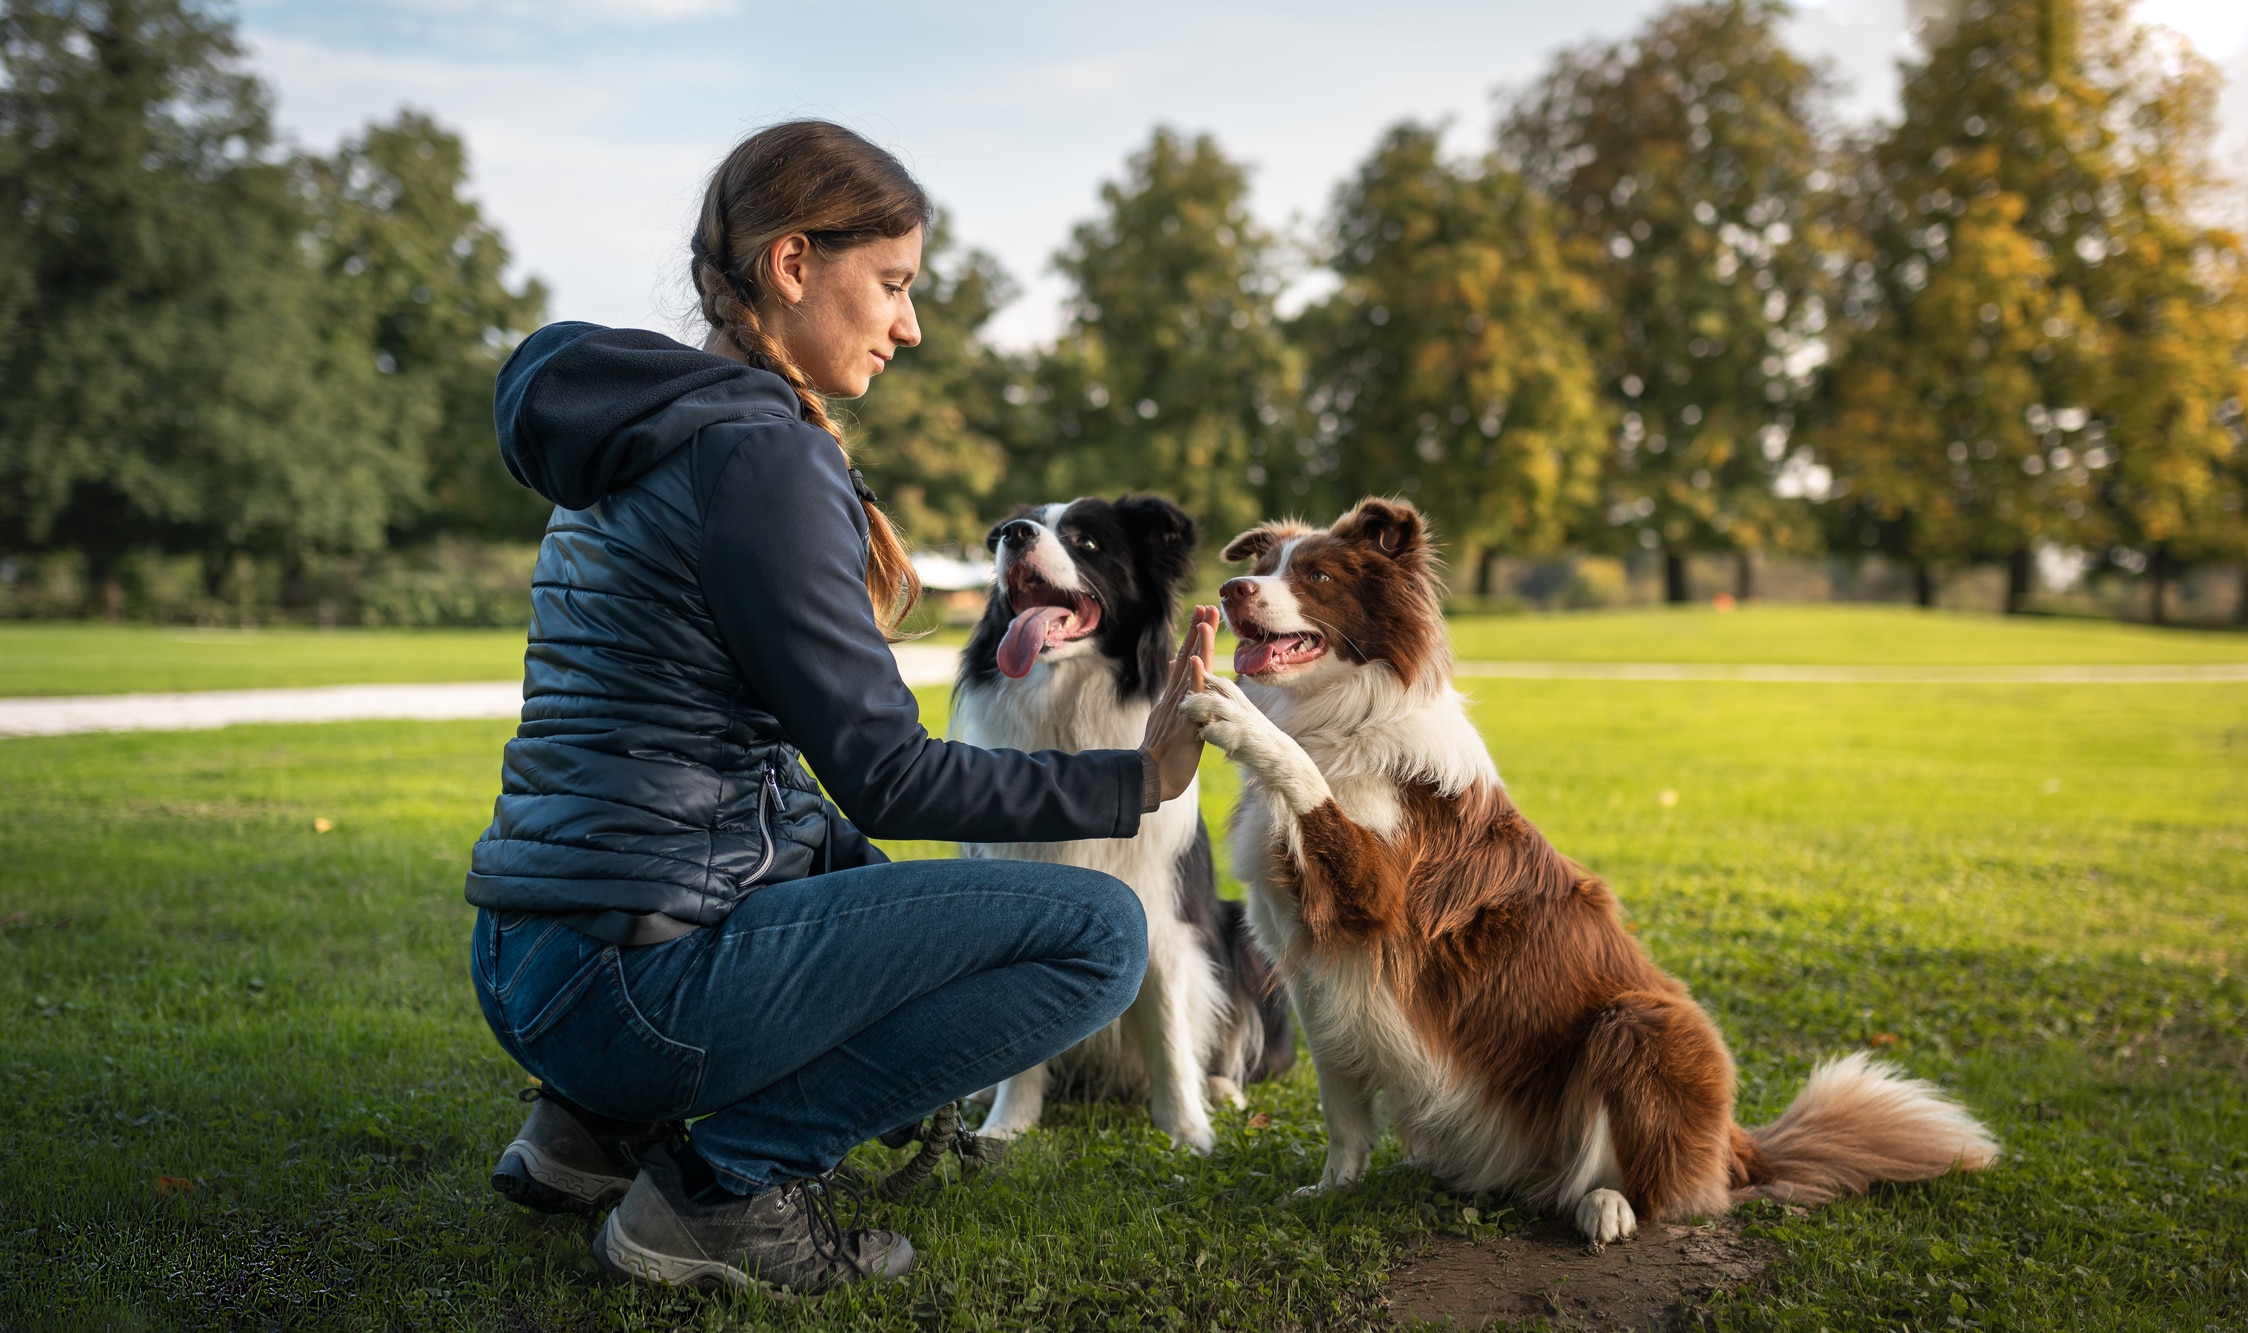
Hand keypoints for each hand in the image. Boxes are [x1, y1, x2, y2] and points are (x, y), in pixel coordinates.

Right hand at [1139, 605, 1220, 803]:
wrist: (1151, 776)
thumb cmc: (1162, 751)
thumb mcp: (1167, 715)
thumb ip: (1173, 691)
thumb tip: (1175, 666)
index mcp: (1174, 696)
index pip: (1186, 660)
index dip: (1194, 638)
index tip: (1202, 615)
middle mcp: (1176, 696)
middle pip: (1189, 657)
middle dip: (1199, 631)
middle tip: (1208, 606)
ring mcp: (1180, 707)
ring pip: (1191, 671)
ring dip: (1198, 644)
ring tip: (1205, 621)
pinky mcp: (1185, 721)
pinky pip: (1191, 697)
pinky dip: (1194, 677)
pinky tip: (1197, 659)